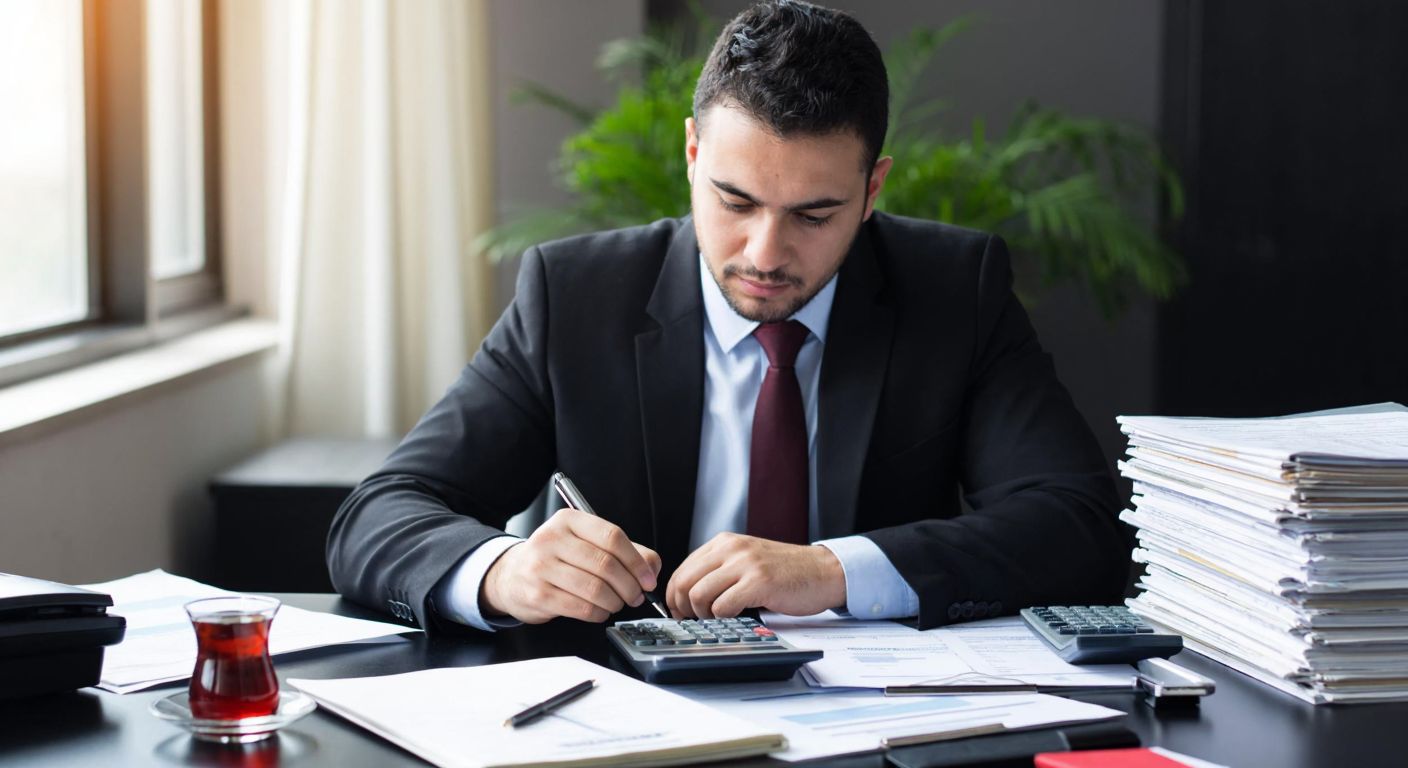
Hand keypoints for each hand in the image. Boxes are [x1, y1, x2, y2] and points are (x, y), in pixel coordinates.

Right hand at [480, 508, 660, 623]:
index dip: (636, 561)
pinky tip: (600, 611)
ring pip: (595, 589)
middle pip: (606, 564)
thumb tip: (652, 567)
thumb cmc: (555, 559)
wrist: (510, 575)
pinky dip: (599, 613)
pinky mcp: (538, 594)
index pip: (612, 536)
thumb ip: (623, 551)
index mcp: (568, 520)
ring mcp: (542, 567)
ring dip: (615, 602)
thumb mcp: (585, 544)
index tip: (648, 578)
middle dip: (629, 586)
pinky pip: (581, 608)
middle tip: (637, 596)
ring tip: (617, 603)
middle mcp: (552, 539)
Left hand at [664, 533, 845, 618]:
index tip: (681, 613)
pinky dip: (723, 618)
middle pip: (684, 583)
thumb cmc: (786, 572)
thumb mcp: (746, 561)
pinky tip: (736, 617)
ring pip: (698, 595)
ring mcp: (745, 564)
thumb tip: (687, 597)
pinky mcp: (759, 582)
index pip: (681, 571)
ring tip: (718, 619)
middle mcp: (731, 549)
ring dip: (703, 615)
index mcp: (724, 543)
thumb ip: (719, 571)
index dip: (674, 597)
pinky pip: (722, 606)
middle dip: (683, 609)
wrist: (823, 571)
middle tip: (695, 621)